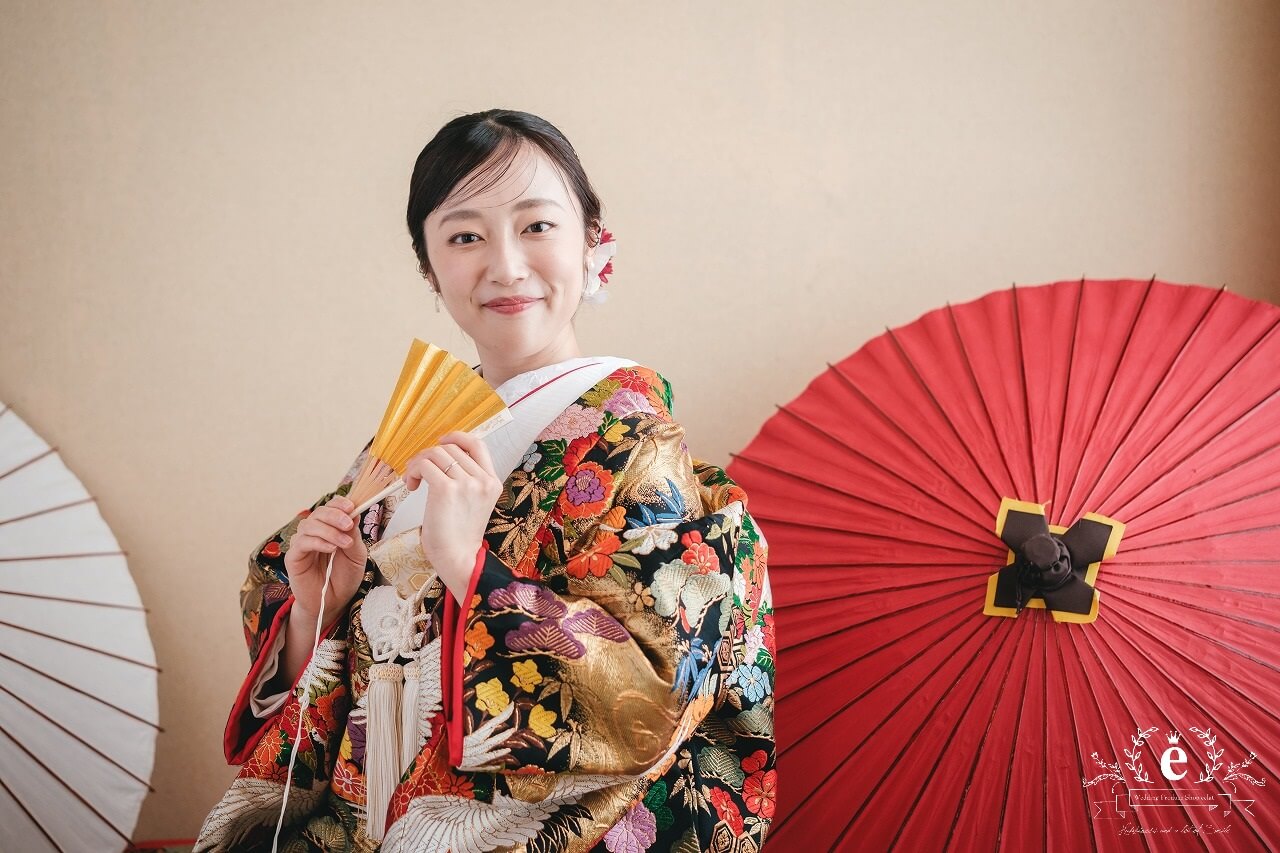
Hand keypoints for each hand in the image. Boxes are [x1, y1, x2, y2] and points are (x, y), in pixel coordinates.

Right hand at [283, 495, 366, 629]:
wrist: (333, 603)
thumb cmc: (344, 578)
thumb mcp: (356, 555)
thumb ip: (354, 535)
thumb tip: (354, 513)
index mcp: (330, 529)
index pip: (330, 507)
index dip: (339, 503)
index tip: (352, 506)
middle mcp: (314, 533)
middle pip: (319, 513)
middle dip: (335, 515)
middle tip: (348, 525)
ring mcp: (302, 544)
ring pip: (309, 525)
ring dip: (329, 531)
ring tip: (344, 543)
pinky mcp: (293, 557)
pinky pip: (302, 542)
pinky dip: (318, 542)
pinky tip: (331, 549)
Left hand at [404, 430, 501, 601]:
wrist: (458, 558)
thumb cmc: (459, 536)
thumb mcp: (472, 503)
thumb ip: (466, 480)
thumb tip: (441, 458)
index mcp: (492, 482)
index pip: (478, 444)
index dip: (457, 437)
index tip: (441, 442)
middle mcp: (482, 480)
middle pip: (451, 447)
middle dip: (429, 455)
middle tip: (418, 472)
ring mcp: (467, 483)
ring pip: (435, 454)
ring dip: (417, 463)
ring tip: (412, 480)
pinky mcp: (447, 489)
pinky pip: (424, 465)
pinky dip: (413, 471)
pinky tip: (411, 485)